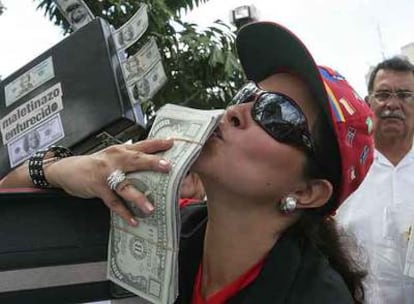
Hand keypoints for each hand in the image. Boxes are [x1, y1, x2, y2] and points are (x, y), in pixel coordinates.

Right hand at [46, 139, 172, 225]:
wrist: (67, 170)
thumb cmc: (96, 163)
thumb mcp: (113, 155)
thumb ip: (131, 156)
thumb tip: (154, 159)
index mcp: (121, 150)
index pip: (142, 144)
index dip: (158, 143)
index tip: (173, 143)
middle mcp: (115, 159)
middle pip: (136, 160)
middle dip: (152, 163)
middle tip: (167, 167)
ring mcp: (106, 174)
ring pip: (124, 185)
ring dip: (138, 197)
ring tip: (150, 207)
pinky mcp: (98, 187)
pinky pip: (113, 202)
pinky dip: (123, 212)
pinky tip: (133, 220)